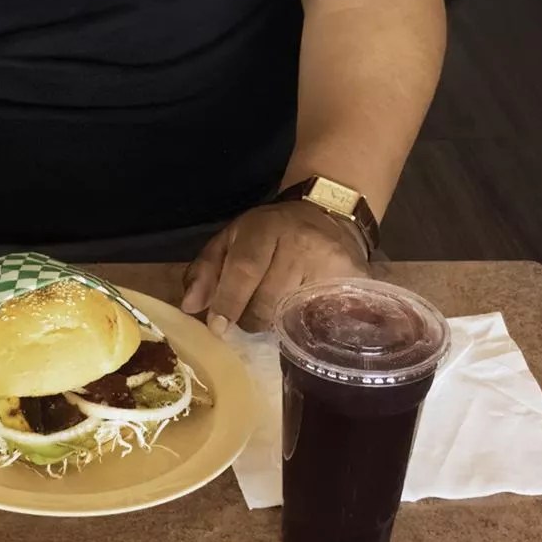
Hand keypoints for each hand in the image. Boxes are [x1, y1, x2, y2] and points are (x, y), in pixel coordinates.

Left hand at [183, 202, 369, 333]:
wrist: (327, 215)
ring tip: (274, 315)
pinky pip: (324, 316)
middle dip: (250, 319)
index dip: (229, 301)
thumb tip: (189, 306)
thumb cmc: (270, 234)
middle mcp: (300, 242)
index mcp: (264, 227)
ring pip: (293, 312)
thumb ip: (205, 270)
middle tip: (248, 320)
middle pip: (268, 299)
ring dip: (276, 324)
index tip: (218, 327)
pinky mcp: (352, 279)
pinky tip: (301, 319)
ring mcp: (329, 261)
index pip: (244, 269)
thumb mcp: (231, 240)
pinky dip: (307, 324)